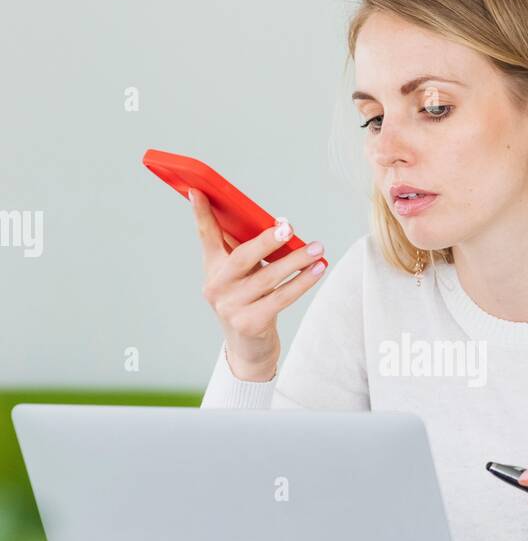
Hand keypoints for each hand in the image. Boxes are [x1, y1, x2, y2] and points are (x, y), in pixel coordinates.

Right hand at [191, 189, 326, 381]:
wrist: (249, 350)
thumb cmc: (250, 303)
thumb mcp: (243, 277)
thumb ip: (251, 252)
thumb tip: (280, 225)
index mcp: (213, 269)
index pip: (205, 236)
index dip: (201, 213)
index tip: (197, 190)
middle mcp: (217, 287)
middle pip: (242, 257)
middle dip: (266, 241)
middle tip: (288, 227)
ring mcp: (231, 307)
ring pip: (268, 278)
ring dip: (296, 261)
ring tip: (317, 248)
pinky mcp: (250, 323)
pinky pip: (281, 298)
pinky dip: (302, 283)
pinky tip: (317, 270)